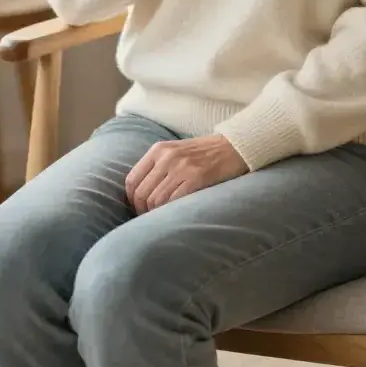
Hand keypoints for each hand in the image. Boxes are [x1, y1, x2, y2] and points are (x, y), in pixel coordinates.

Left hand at [125, 134, 248, 214]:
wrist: (233, 146)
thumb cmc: (203, 153)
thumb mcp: (175, 151)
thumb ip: (157, 167)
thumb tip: (139, 195)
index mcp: (159, 149)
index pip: (132, 180)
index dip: (131, 200)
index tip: (139, 209)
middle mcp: (167, 157)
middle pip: (142, 193)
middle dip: (143, 211)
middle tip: (150, 220)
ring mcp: (182, 167)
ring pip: (155, 201)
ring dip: (156, 215)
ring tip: (163, 219)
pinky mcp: (197, 178)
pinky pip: (174, 202)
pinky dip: (170, 213)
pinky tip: (175, 215)